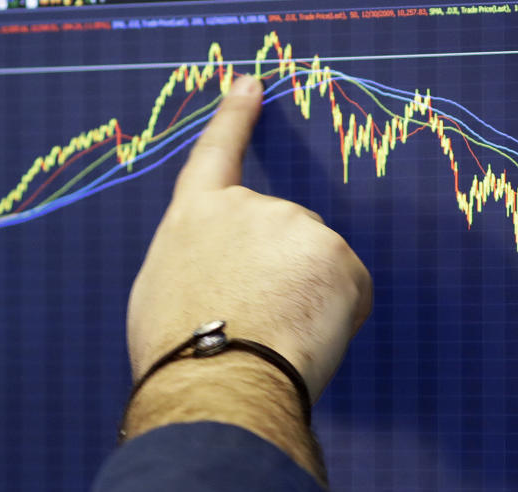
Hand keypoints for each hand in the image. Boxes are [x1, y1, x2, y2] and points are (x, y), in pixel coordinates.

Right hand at [122, 74, 371, 479]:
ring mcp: (297, 225)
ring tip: (277, 336)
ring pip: (319, 266)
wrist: (216, 379)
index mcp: (197, 215)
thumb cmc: (180, 352)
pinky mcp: (339, 254)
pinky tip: (308, 338)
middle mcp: (249, 207)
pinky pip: (349, 291)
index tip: (251, 86)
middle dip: (284, 275)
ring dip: (310, 298)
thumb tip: (235, 274)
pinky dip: (339, 317)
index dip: (235, 119)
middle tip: (259, 322)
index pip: (217, 153)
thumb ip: (206, 261)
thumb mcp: (168, 292)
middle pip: (286, 235)